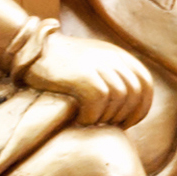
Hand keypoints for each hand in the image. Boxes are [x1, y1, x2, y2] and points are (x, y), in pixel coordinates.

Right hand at [14, 21, 152, 126]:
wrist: (31, 48)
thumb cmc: (60, 62)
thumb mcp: (93, 62)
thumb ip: (111, 76)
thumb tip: (125, 105)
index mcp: (119, 56)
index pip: (145, 85)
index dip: (140, 107)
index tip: (126, 123)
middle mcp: (113, 58)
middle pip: (135, 93)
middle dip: (126, 115)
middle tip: (108, 127)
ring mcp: (99, 65)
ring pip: (119, 98)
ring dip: (108, 116)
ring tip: (92, 123)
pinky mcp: (82, 74)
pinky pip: (99, 100)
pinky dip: (92, 115)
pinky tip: (80, 119)